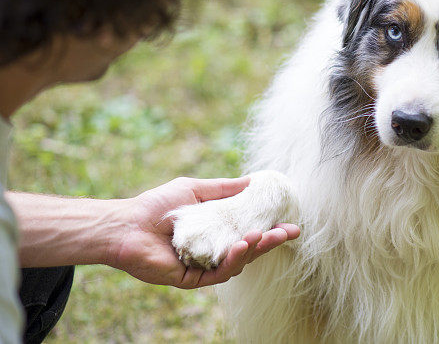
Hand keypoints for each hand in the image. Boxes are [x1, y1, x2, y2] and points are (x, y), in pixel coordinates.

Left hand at [107, 176, 299, 288]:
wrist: (125, 225)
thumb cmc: (157, 205)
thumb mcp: (196, 189)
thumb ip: (224, 188)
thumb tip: (253, 180)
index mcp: (216, 231)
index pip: (249, 231)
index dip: (270, 227)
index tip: (290, 220)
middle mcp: (213, 249)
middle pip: (249, 249)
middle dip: (271, 241)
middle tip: (291, 232)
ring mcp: (203, 266)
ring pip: (238, 263)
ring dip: (255, 249)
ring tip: (264, 235)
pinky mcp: (192, 279)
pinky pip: (219, 273)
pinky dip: (233, 260)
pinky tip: (242, 246)